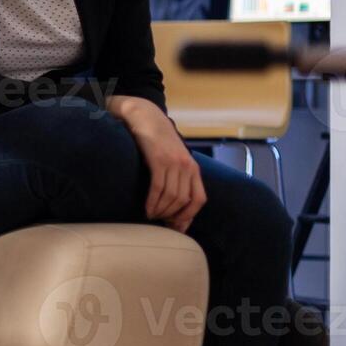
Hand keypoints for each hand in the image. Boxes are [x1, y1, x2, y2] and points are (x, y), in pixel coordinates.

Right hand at [110, 95, 205, 233]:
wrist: (146, 118)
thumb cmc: (158, 141)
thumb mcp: (174, 158)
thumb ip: (178, 176)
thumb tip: (175, 201)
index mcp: (194, 168)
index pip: (199, 199)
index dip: (189, 215)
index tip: (177, 227)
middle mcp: (187, 167)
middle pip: (183, 201)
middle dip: (172, 216)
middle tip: (160, 223)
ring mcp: (174, 163)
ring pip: (171, 197)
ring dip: (160, 211)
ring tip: (151, 216)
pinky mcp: (159, 160)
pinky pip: (158, 188)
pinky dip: (153, 202)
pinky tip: (147, 209)